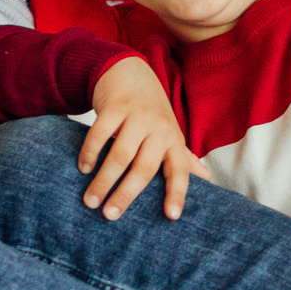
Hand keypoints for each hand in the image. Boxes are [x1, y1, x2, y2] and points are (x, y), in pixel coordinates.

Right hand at [79, 58, 206, 220]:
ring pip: (120, 155)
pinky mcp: (115, 106)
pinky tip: (83, 168)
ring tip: (90, 200)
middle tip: (109, 215)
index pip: (180, 171)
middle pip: (144, 168)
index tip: (172, 217)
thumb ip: (184, 159)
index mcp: (173, 140)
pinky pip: (100, 134)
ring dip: (103, 180)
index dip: (177, 193)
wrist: (131, 72)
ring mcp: (137, 116)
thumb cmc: (152, 112)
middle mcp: (159, 129)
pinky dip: (90, 153)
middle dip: (126, 195)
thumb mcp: (170, 133)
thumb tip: (208, 181)